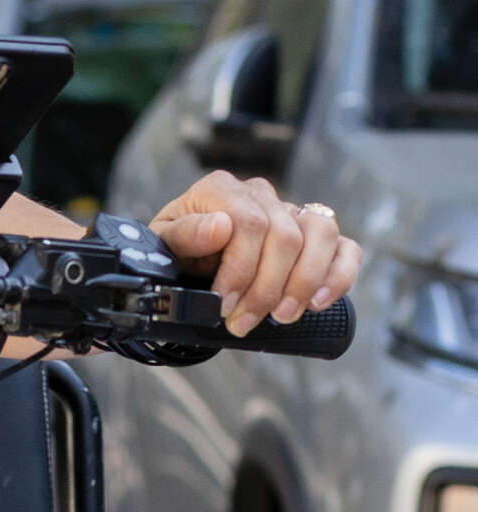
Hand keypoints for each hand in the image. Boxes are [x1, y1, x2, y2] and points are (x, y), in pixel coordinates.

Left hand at [148, 171, 363, 334]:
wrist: (190, 262)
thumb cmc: (178, 250)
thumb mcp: (165, 244)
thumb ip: (184, 234)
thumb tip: (219, 225)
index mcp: (222, 189)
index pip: (249, 223)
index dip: (240, 269)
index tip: (225, 303)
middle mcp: (262, 195)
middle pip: (285, 236)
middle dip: (266, 288)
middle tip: (244, 322)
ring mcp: (293, 213)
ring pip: (322, 234)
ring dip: (305, 282)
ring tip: (281, 316)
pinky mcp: (317, 237)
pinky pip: (346, 248)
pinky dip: (339, 276)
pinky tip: (317, 303)